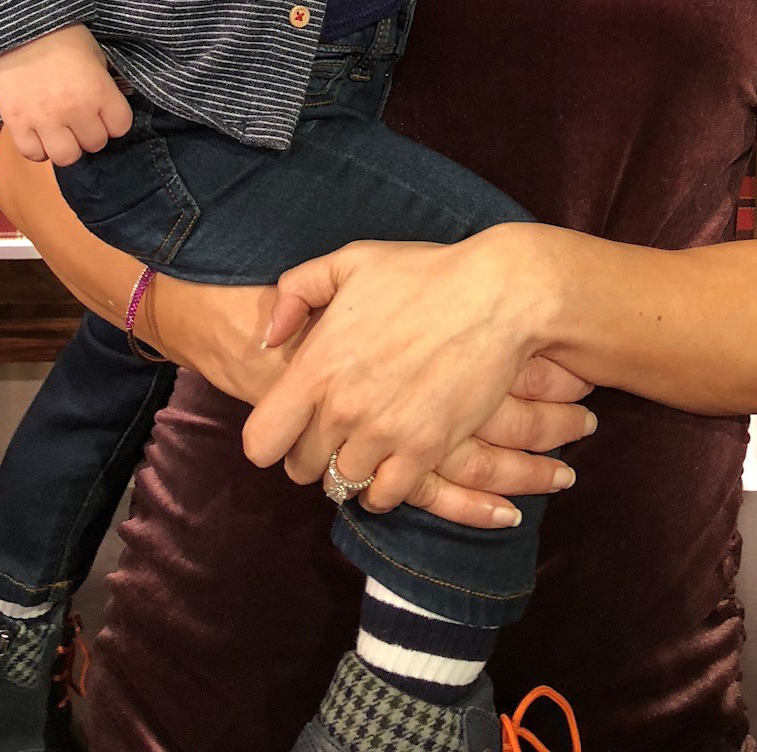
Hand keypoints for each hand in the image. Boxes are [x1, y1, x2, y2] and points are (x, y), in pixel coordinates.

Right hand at [0, 24, 132, 166]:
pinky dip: (38, 148)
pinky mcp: (17, 124)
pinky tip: (39, 132)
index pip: (120, 127)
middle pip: (95, 144)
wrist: (19, 27)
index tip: (104, 112)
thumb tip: (105, 107)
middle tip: (80, 118)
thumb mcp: (95, 55)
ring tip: (60, 130)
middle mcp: (75, 111)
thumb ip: (103, 85)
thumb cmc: (63, 36)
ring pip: (67, 157)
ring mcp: (45, 121)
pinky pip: (34, 155)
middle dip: (90, 132)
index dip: (114, 120)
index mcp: (99, 92)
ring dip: (67, 145)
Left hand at [151, 274, 591, 527]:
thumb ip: (296, 292)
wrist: (496, 295)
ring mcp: (384, 434)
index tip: (289, 423)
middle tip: (334, 429)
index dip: (270, 437)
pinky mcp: (425, 450)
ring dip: (349, 467)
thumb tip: (268, 340)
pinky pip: (385, 496)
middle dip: (311, 451)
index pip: (260, 442)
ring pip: (342, 483)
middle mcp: (342, 409)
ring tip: (364, 443)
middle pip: (301, 467)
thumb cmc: (423, 274)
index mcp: (316, 367)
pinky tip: (391, 461)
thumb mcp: (350, 261)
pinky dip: (383, 485)